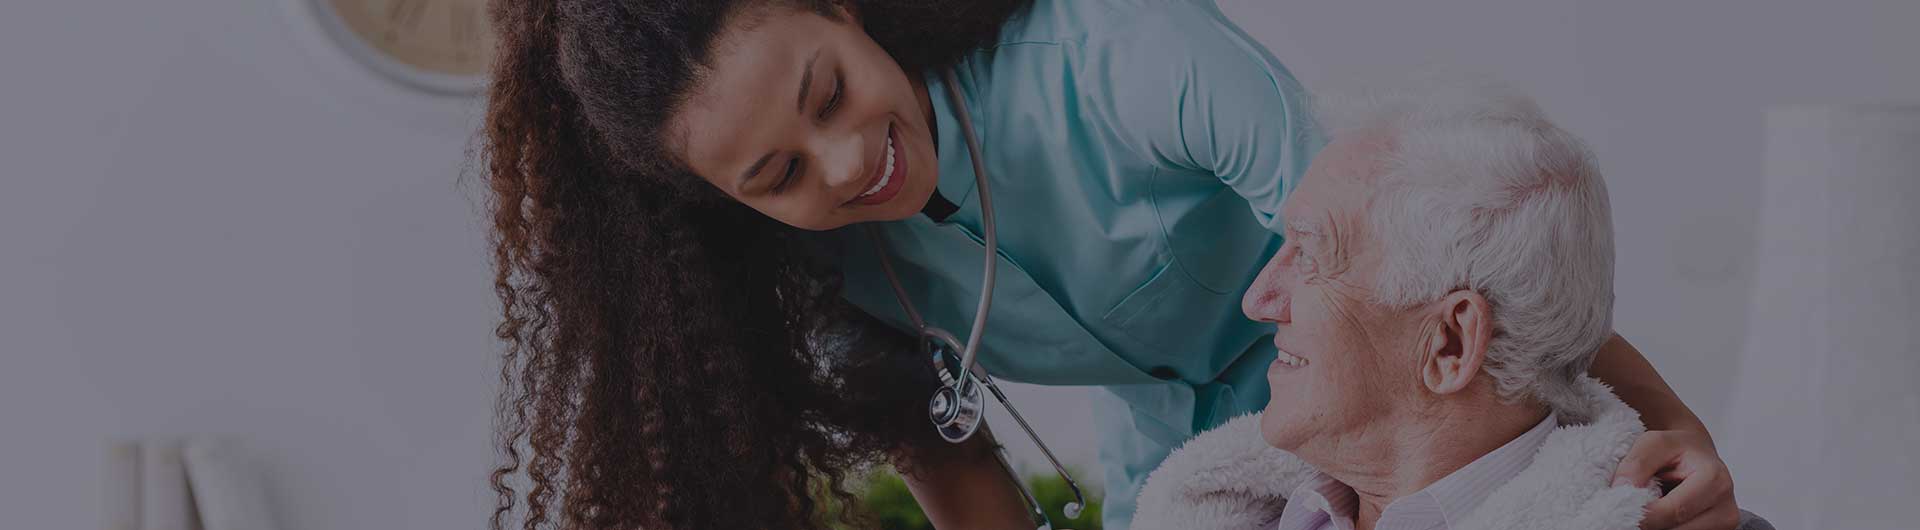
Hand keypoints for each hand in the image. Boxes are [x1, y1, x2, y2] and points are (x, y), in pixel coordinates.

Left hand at [1615, 430, 1739, 529]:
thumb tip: (1621, 489)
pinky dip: (1665, 528)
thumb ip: (1637, 463)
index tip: (1619, 510)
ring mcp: (1724, 526)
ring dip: (1656, 526)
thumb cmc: (1676, 449)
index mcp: (1715, 480)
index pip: (1673, 511)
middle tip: (1626, 513)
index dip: (1642, 515)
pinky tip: (1657, 517)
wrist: (1697, 455)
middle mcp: (1727, 508)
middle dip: (1647, 524)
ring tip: (1645, 510)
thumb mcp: (1654, 442)